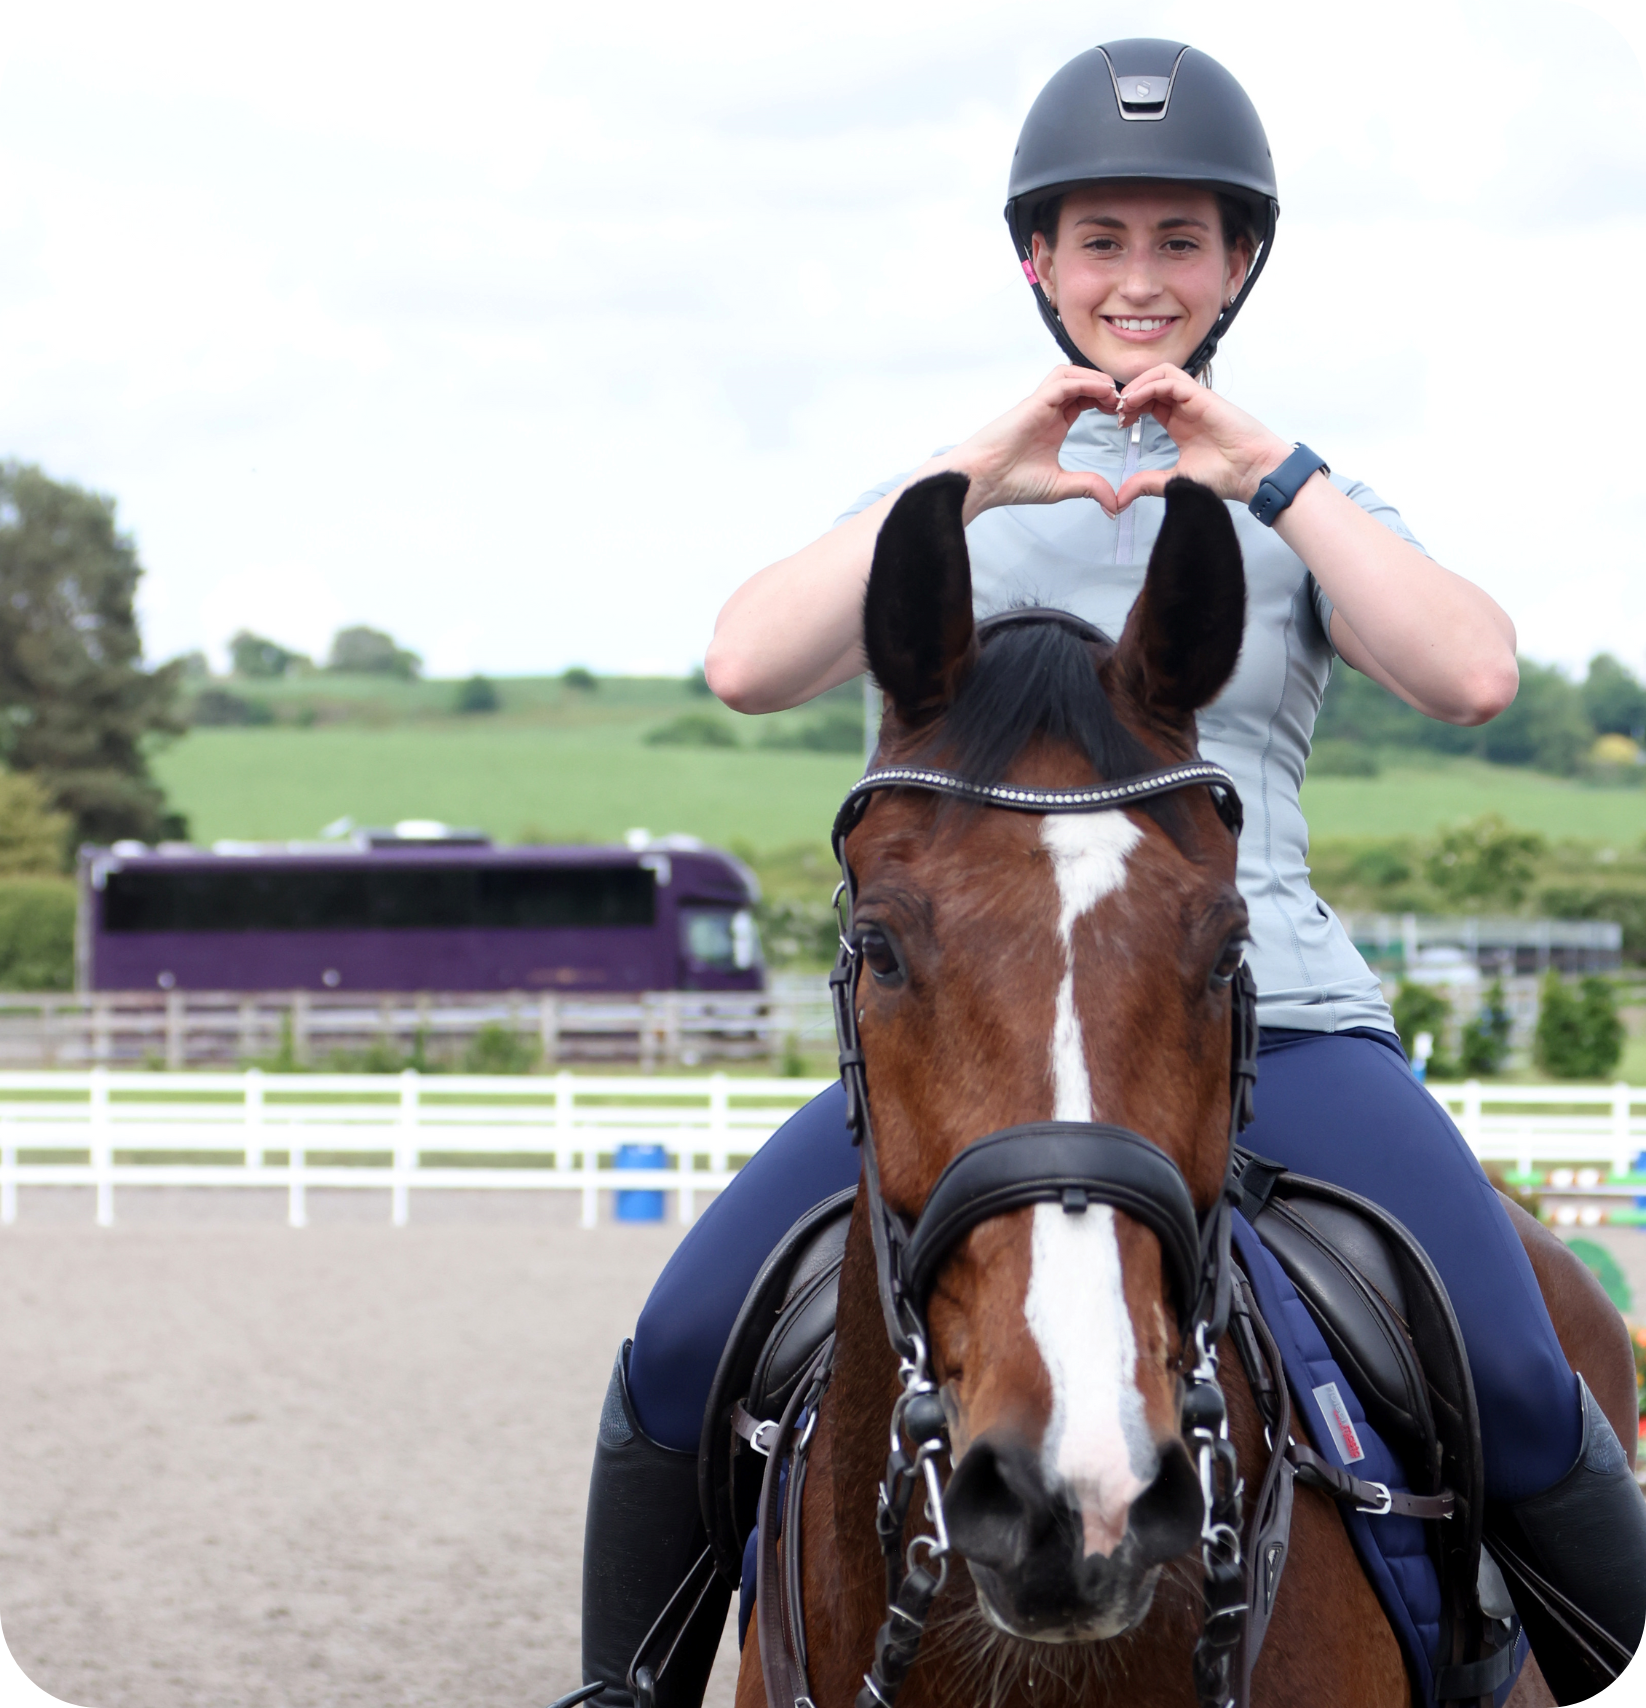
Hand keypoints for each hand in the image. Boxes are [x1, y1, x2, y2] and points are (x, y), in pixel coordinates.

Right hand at [938, 366, 1126, 519]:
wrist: (982, 480)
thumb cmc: (1009, 482)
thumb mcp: (1060, 486)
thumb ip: (1088, 489)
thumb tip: (1113, 505)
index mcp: (1054, 425)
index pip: (1084, 399)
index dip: (1105, 402)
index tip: (1122, 415)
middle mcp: (1047, 410)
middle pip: (1081, 381)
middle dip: (1105, 387)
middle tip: (1124, 403)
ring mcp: (1040, 404)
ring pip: (1071, 373)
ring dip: (1095, 379)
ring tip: (1114, 395)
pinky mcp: (1033, 402)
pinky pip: (1063, 383)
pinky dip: (1085, 383)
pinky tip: (1103, 393)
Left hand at [1113, 366, 1291, 509]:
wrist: (1251, 474)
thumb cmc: (1224, 477)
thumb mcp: (1174, 482)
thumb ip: (1147, 485)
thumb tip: (1120, 498)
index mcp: (1179, 422)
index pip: (1150, 401)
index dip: (1131, 407)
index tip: (1119, 423)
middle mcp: (1186, 407)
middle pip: (1152, 383)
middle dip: (1130, 394)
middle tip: (1116, 411)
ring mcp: (1194, 400)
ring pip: (1161, 374)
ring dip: (1138, 385)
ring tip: (1124, 404)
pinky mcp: (1202, 396)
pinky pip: (1170, 381)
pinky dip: (1148, 387)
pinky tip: (1135, 402)